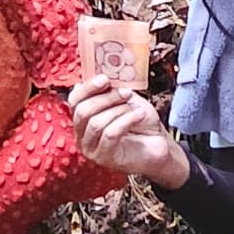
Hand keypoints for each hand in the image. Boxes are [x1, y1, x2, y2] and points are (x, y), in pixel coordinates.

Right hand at [68, 76, 189, 189]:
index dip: (88, 88)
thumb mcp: (125, 100)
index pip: (75, 101)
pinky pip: (110, 134)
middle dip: (106, 98)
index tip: (105, 79)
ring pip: (96, 123)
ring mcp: (91, 149)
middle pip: (83, 111)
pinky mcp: (104, 158)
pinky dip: (126, 120)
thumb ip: (110, 90)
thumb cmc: (141, 122)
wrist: (159, 144)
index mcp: (83, 119)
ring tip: (136, 107)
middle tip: (126, 93)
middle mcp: (82, 136)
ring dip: (119, 110)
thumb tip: (99, 74)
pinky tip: (139, 115)